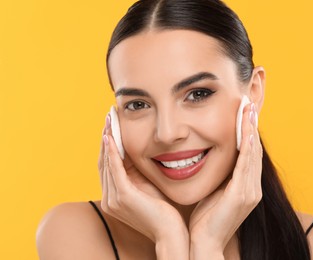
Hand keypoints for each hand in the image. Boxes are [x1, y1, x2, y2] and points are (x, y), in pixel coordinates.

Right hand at [98, 114, 188, 258]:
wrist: (170, 233)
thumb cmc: (164, 210)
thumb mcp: (148, 187)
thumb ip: (138, 172)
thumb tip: (137, 151)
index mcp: (114, 195)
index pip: (108, 164)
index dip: (108, 143)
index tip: (112, 123)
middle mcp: (109, 198)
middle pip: (103, 161)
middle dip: (106, 136)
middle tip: (109, 115)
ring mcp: (114, 199)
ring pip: (107, 162)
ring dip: (107, 139)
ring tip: (110, 120)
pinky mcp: (124, 197)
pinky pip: (115, 170)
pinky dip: (111, 152)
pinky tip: (111, 137)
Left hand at [189, 103, 262, 258]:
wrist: (204, 243)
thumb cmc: (206, 219)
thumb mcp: (214, 192)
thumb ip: (219, 176)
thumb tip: (212, 159)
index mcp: (246, 187)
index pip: (249, 154)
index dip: (248, 133)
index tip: (244, 114)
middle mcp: (253, 188)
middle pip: (255, 151)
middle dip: (252, 127)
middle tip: (249, 105)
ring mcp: (249, 192)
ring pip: (253, 155)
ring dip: (251, 132)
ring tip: (249, 112)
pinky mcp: (241, 196)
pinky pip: (246, 167)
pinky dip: (247, 149)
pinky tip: (246, 133)